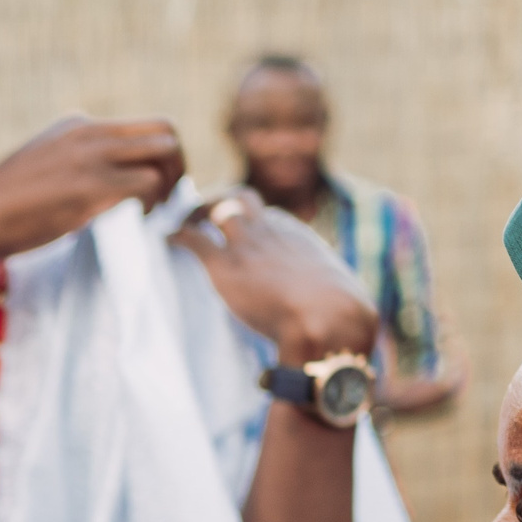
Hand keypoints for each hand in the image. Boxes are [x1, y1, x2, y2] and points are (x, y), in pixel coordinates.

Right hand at [0, 116, 186, 266]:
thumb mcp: (40, 167)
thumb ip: (71, 166)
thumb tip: (91, 187)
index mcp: (78, 125)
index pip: (142, 125)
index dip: (158, 155)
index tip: (153, 184)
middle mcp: (90, 132)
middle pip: (165, 129)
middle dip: (178, 164)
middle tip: (166, 196)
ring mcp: (92, 157)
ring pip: (165, 151)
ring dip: (171, 183)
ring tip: (155, 210)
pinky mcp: (91, 187)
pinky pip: (148, 184)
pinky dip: (155, 203)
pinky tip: (141, 219)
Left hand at [173, 190, 378, 367]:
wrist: (328, 324)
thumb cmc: (342, 322)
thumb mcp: (342, 301)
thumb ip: (334, 301)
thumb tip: (354, 322)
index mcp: (299, 239)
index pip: (272, 219)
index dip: (253, 224)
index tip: (242, 232)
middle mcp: (274, 231)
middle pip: (243, 198)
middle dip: (222, 201)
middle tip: (204, 213)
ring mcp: (248, 244)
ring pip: (217, 205)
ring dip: (196, 210)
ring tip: (182, 220)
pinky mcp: (224, 265)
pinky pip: (193, 238)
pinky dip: (177, 235)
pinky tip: (167, 239)